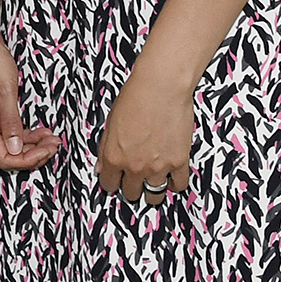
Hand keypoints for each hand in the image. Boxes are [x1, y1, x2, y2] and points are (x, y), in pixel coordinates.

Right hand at [0, 31, 58, 170]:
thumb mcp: (6, 90)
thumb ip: (11, 121)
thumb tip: (15, 149)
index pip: (4, 157)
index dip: (26, 160)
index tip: (47, 150)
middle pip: (9, 153)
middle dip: (34, 153)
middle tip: (55, 144)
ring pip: (13, 143)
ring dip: (34, 144)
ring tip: (53, 138)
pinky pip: (13, 130)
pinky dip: (29, 133)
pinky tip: (42, 130)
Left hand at [95, 67, 194, 205]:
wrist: (161, 86)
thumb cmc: (135, 97)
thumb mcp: (110, 123)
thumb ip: (105, 149)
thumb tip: (101, 168)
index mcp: (114, 157)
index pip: (109, 185)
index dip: (112, 182)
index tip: (116, 179)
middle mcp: (135, 166)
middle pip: (131, 193)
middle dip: (131, 186)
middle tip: (135, 177)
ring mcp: (158, 166)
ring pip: (154, 195)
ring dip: (152, 190)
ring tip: (152, 180)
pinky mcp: (179, 162)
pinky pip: (178, 185)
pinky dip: (174, 183)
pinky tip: (170, 176)